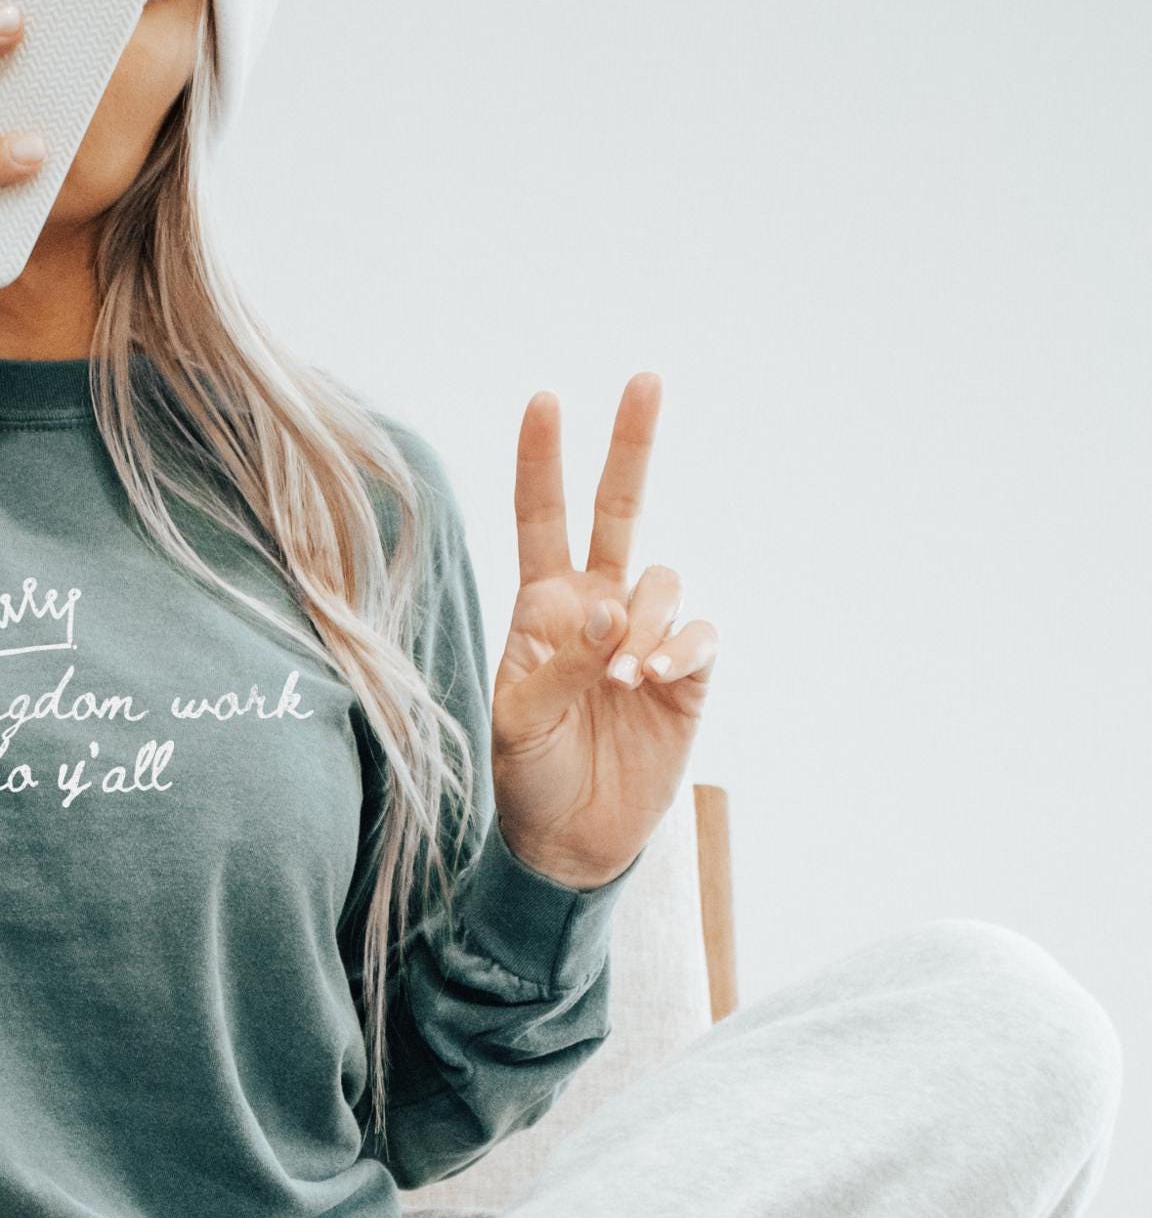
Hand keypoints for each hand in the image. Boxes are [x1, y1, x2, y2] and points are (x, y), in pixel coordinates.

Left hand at [488, 373, 717, 889]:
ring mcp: (646, 636)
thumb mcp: (518, 722)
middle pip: (618, 511)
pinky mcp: (688, 675)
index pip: (541, 519)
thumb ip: (558, 661)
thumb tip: (610, 608)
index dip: (542, 462)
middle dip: (631, 445)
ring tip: (621, 678)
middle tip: (646, 378)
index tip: (545, 401)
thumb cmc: (529, 775)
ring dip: (645, 622)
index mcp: (542, 607)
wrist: (572, 839)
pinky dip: (682, 649)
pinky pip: (699, 636)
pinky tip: (656, 679)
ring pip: (663, 583)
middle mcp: (597, 607)